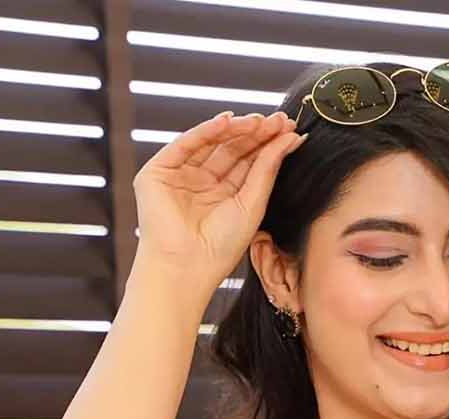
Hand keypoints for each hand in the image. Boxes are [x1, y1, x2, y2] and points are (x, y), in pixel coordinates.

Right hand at [132, 110, 307, 280]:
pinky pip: (186, 143)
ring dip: (236, 129)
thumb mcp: (252, 204)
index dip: (268, 145)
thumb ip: (268, 169)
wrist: (188, 267)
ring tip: (260, 121)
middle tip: (279, 121)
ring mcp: (180, 176)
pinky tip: (229, 122)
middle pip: (232, 149)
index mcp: (223, 195)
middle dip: (255, 134)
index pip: (247, 162)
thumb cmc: (220, 248)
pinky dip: (207, 130)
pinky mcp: (159, 171)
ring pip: (211, 142)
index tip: (290, 130)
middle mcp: (201, 183)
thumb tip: (290, 138)